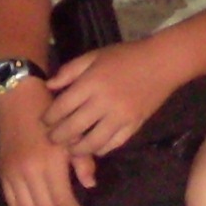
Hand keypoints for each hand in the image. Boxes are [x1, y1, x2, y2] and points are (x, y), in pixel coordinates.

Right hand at [0, 81, 89, 205]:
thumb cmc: (50, 112)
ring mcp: (13, 174)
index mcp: (49, 162)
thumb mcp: (72, 134)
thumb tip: (90, 185)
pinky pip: (12, 202)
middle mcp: (29, 172)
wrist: (18, 97)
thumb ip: (83, 162)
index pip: (62, 201)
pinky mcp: (2, 172)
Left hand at [42, 40, 175, 156]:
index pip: (62, 107)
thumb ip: (70, 70)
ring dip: (77, 149)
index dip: (49, 118)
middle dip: (58, 137)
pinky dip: (99, 149)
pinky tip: (93, 146)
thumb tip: (49, 86)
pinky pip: (113, 145)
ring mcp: (120, 117)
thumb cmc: (125, 56)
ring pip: (92, 143)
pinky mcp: (134, 126)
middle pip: (73, 128)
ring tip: (70, 147)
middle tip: (52, 138)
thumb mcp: (94, 56)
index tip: (44, 121)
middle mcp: (103, 102)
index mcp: (91, 83)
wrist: (161, 63)